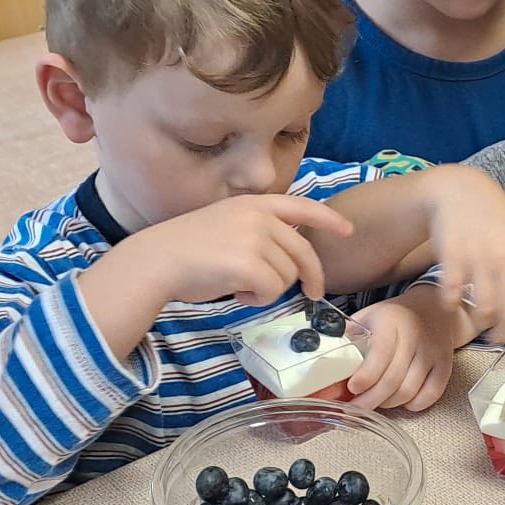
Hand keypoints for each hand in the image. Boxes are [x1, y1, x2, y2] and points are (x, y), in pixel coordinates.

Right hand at [139, 195, 351, 306]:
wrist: (157, 260)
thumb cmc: (187, 250)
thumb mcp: (226, 225)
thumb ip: (259, 232)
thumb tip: (290, 260)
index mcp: (255, 205)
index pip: (303, 207)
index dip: (328, 220)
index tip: (347, 231)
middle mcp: (259, 217)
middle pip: (303, 252)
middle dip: (312, 277)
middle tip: (313, 294)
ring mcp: (255, 239)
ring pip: (286, 276)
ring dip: (267, 290)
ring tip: (239, 285)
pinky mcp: (249, 263)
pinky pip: (271, 291)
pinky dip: (257, 299)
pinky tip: (235, 293)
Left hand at [346, 294, 457, 412]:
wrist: (432, 309)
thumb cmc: (394, 317)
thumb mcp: (368, 317)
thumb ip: (349, 337)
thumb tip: (328, 366)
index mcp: (391, 322)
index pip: (380, 355)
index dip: (365, 377)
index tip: (352, 388)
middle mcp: (414, 336)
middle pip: (393, 380)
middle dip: (370, 400)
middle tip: (355, 407)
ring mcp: (432, 353)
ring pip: (409, 391)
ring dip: (388, 404)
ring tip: (375, 402)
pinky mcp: (444, 366)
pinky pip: (430, 395)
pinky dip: (413, 405)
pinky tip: (401, 401)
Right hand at [421, 169, 504, 343]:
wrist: (461, 191)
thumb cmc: (492, 220)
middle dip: (501, 332)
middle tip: (494, 338)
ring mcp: (479, 257)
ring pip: (483, 309)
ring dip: (478, 321)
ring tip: (475, 317)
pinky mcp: (453, 257)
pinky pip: (454, 296)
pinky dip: (452, 304)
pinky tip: (453, 299)